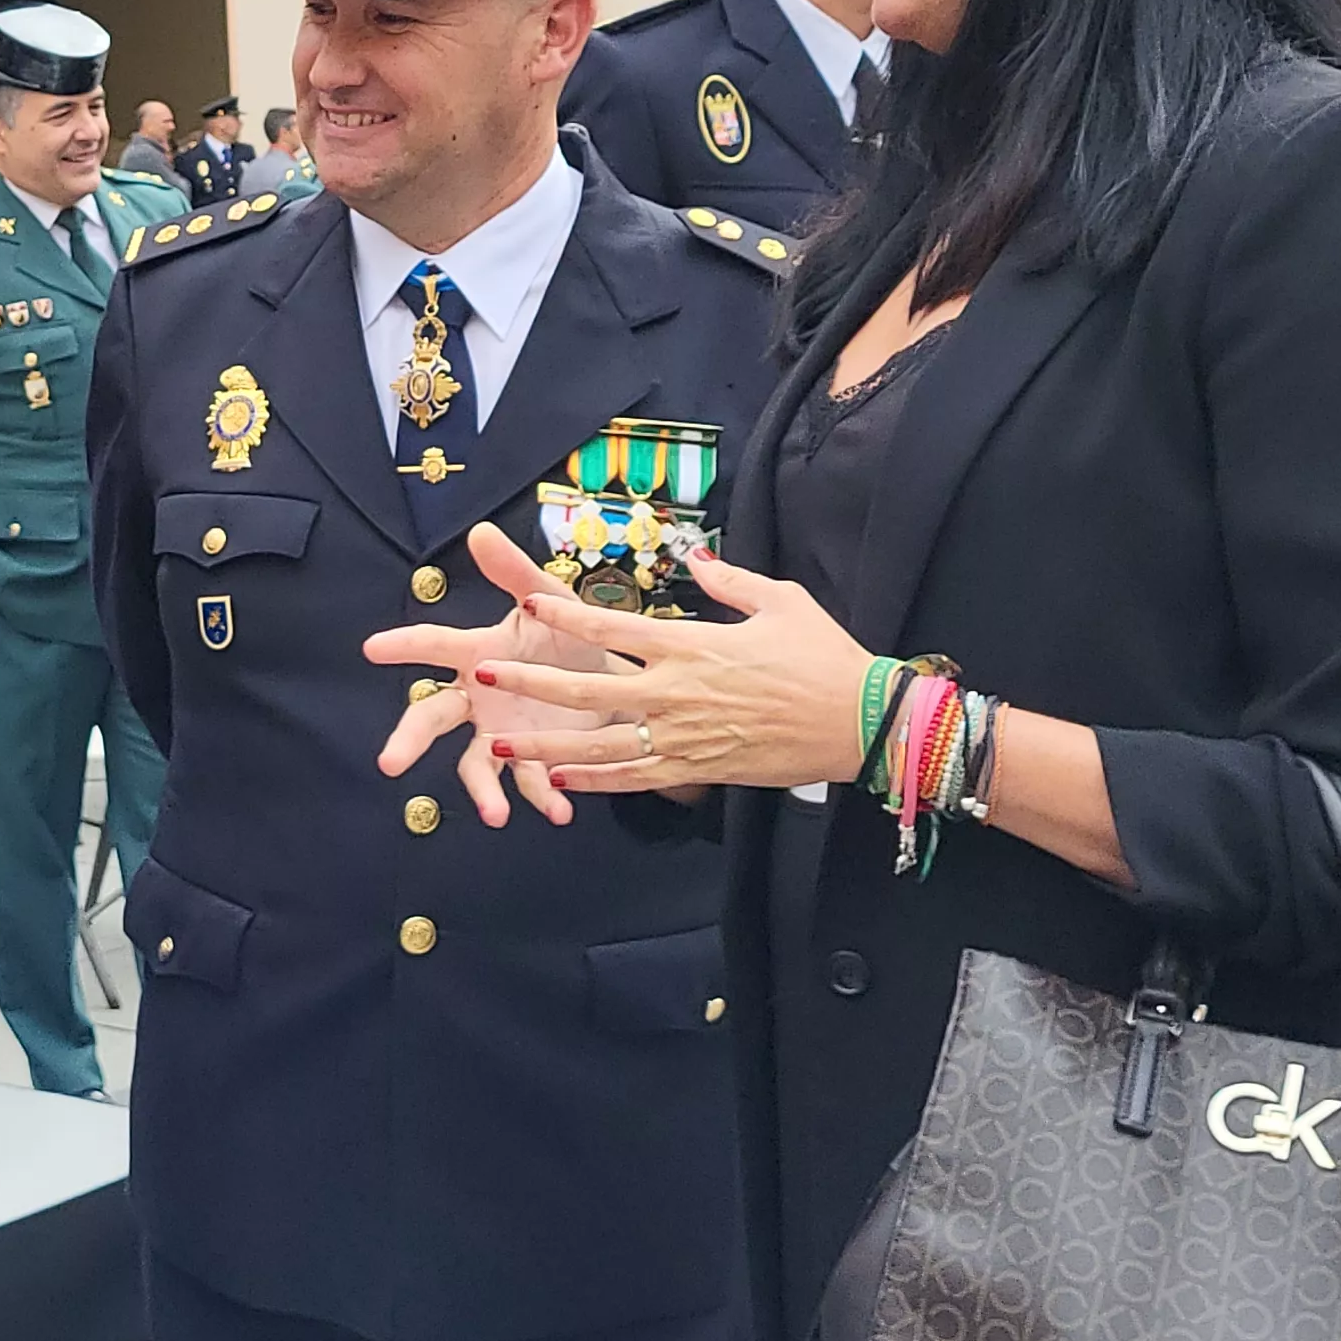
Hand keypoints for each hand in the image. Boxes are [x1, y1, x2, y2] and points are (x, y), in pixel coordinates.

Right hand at [361, 522, 632, 825]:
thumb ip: (515, 572)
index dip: (404, 645)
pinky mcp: (532, 759)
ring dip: (483, 790)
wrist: (614, 679)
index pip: (434, 646)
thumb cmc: (569, 637)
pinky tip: (559, 811)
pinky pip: (530, 782)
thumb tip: (481, 531)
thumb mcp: (548, 600)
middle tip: (390, 763)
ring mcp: (502, 732)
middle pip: (432, 717)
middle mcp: (479, 698)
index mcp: (479, 655)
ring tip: (495, 815)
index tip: (373, 648)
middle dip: (410, 739)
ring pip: (476, 764)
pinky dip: (542, 798)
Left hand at [458, 552, 878, 795]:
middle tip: (479, 677)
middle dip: (527, 683)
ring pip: (600, 745)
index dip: (564, 616)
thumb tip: (700, 557)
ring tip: (498, 746)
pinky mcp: (699, 771)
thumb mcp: (780, 601)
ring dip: (545, 744)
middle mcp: (676, 691)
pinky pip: (637, 779)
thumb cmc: (824, 656)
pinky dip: (596, 783)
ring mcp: (684, 736)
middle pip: (586, 687)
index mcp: (691, 643)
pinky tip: (560, 782)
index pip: (612, 626)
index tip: (525, 603)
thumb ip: (731, 580)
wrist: (861, 722)